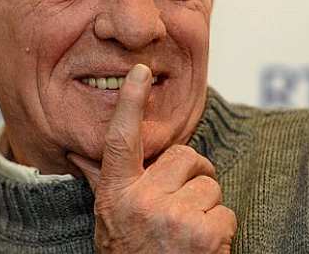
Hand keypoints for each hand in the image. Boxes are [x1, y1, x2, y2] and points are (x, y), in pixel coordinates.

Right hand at [68, 64, 235, 252]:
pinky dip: (221, 230)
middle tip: (180, 209)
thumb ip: (106, 182)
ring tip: (186, 237)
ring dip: (206, 208)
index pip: (121, 140)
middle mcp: (140, 201)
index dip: (130, 103)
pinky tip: (201, 249)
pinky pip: (227, 211)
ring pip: (210, 186)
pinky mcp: (204, 233)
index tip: (139, 72)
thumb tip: (81, 152)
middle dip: (192, 178)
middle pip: (187, 157)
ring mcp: (173, 217)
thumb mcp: (110, 221)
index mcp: (116, 194)